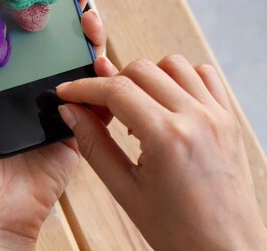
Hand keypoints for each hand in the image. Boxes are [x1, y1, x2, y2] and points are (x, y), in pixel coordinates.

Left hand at [0, 0, 113, 250]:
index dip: (29, 0)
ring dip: (89, 33)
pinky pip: (97, 96)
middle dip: (68, 6)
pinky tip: (104, 57)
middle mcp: (26, 86)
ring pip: (78, 60)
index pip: (16, 29)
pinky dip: (106, 75)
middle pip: (53, 37)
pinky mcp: (75, 126)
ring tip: (90, 14)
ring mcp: (54, 103)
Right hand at [57, 55, 266, 250]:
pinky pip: (204, 76)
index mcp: (168, 138)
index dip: (83, 87)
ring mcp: (217, 115)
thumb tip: (70, 112)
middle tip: (98, 107)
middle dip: (111, 82)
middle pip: (141, 69)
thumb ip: (93, 144)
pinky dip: (179, 78)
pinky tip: (165, 102)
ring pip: (172, 64)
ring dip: (145, 76)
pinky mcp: (229, 119)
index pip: (116, 90)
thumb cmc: (179, 230)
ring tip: (135, 107)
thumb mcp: (125, 189)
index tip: (67, 92)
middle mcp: (197, 118)